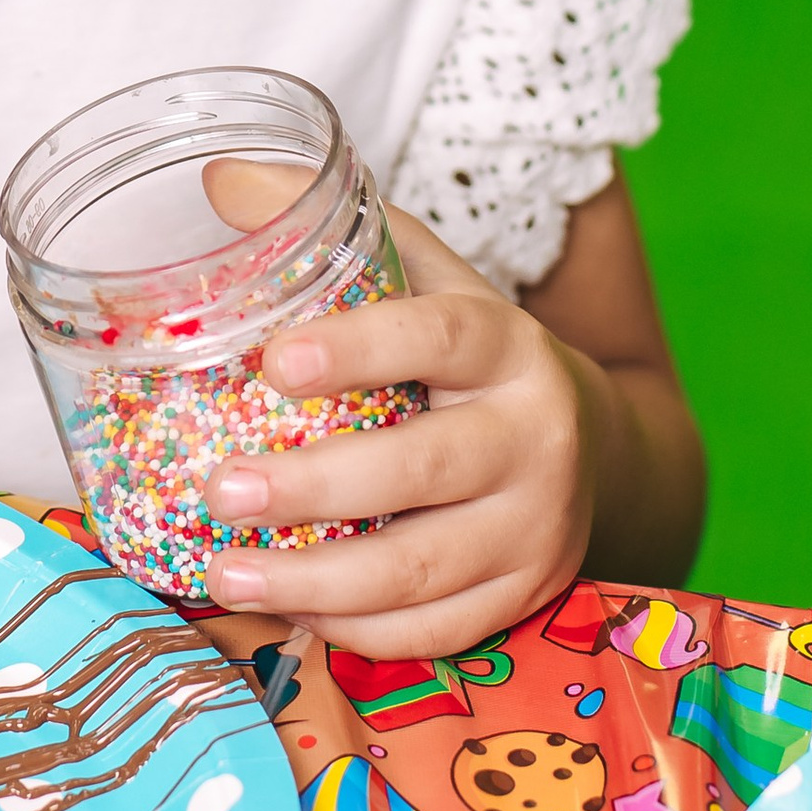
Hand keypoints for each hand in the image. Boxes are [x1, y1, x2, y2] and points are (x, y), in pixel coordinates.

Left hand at [199, 206, 599, 658]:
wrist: (590, 440)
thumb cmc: (466, 354)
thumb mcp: (420, 275)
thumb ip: (329, 232)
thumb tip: (221, 177)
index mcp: (506, 343)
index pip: (440, 336)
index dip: (360, 348)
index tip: (276, 362)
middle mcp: (535, 435)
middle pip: (426, 468)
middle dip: (315, 488)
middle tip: (221, 490)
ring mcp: (537, 525)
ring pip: (425, 568)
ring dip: (317, 582)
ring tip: (225, 570)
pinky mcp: (528, 594)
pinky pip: (438, 631)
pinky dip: (357, 632)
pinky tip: (288, 612)